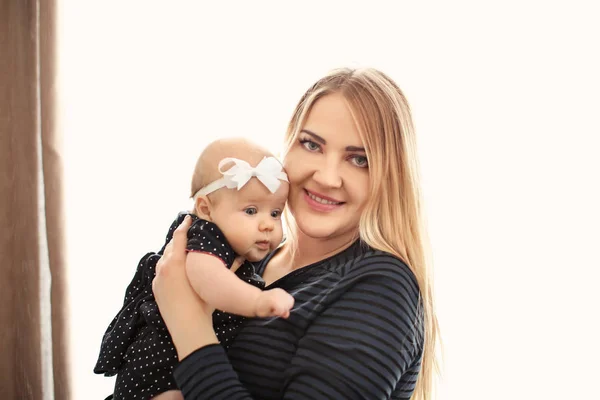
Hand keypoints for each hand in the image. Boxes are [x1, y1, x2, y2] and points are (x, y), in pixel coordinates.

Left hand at [153, 215, 217, 358]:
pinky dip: (167, 265)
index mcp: (177, 262)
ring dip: (172, 252)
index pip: (179, 237)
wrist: (187, 327)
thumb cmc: (204, 304)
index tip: (188, 218)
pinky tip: (175, 268)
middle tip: (187, 232)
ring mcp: (157, 278)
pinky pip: (160, 271)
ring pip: (163, 258)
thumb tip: (241, 257)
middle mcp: (164, 267)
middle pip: (170, 246)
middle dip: (178, 238)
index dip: (184, 226)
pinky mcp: (156, 288)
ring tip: (181, 249)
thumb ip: (229, 268)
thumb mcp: (215, 283)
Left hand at [254, 288, 294, 318]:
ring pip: (290, 300)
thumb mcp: (267, 314)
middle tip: (279, 311)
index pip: (283, 308)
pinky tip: (281, 303)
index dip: (281, 313)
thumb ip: (277, 314)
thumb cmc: (261, 309)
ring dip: (287, 305)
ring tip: (280, 307)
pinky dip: (286, 301)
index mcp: (272, 301)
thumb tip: (286, 314)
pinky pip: (288, 296)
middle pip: (289, 304)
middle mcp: (277, 294)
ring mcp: (279, 291)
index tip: (276, 313)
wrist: (257, 300)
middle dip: (285, 309)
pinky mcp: (281, 290)